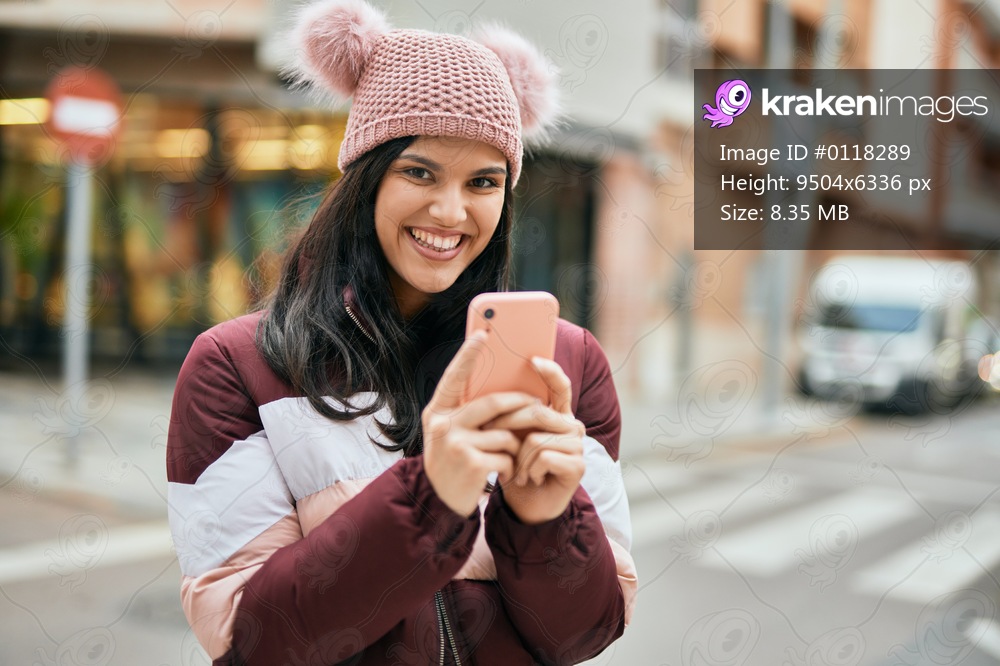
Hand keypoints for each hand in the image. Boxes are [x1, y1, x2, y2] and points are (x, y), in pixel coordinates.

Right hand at [422, 332, 538, 516]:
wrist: (439, 503)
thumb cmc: (451, 462)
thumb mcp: (449, 433)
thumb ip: (466, 412)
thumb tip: (501, 389)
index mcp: (437, 412)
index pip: (454, 377)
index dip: (468, 355)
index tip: (483, 334)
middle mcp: (442, 424)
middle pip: (493, 403)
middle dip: (520, 405)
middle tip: (538, 405)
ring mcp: (455, 444)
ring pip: (505, 432)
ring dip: (516, 445)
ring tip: (513, 457)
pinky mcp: (471, 464)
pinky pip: (507, 456)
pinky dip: (513, 466)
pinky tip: (508, 474)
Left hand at [486, 357, 585, 524]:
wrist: (527, 505)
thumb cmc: (518, 468)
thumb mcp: (511, 437)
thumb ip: (510, 414)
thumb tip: (491, 391)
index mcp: (557, 414)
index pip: (560, 385)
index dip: (550, 371)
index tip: (533, 359)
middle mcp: (572, 425)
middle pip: (538, 412)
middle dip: (508, 425)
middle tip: (492, 438)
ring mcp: (578, 446)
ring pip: (537, 438)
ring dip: (519, 458)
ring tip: (519, 470)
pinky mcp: (578, 466)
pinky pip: (544, 457)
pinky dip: (530, 470)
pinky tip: (532, 479)